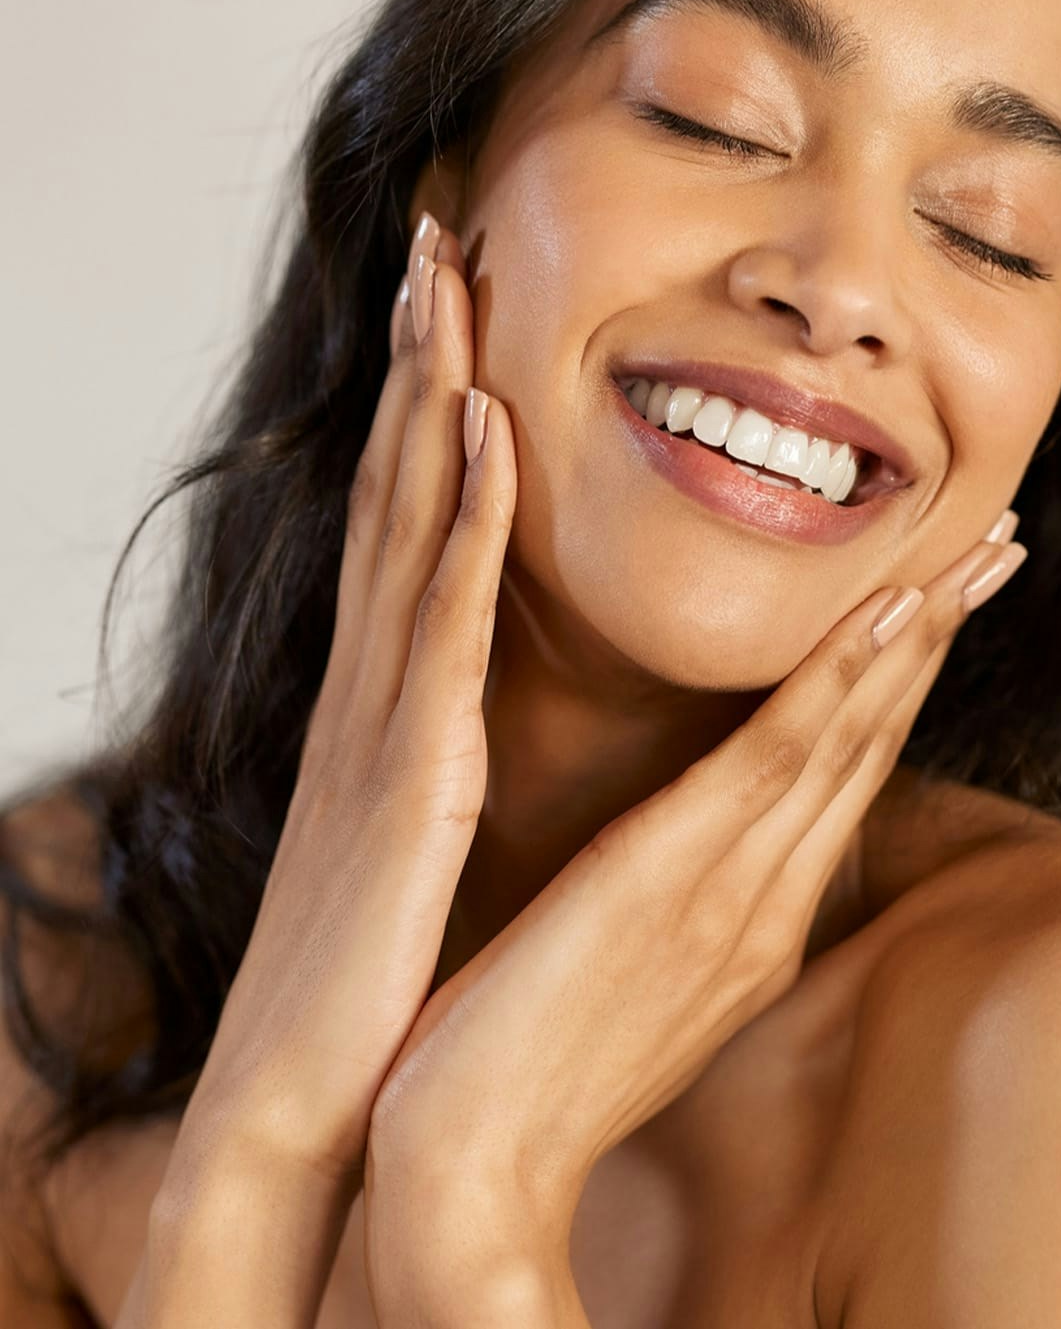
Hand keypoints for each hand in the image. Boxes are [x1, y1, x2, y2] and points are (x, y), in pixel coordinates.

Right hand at [166, 212, 516, 1193]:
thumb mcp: (404, 824)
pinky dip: (463, 511)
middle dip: (417, 352)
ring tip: (451, 278)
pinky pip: (441, 615)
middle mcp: (374, 678)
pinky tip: (485, 423)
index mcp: (386, 694)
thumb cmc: (366, 967)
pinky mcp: (411, 764)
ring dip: (432, 389)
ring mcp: (385, 711)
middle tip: (440, 234)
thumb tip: (457, 687)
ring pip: (410, 517)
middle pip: (397, 482)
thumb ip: (427, 741)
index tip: (453, 301)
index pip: (405, 516)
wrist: (303, 1097)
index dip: (425, 401)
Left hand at [364, 511, 1025, 1282]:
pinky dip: (840, 680)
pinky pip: (779, 758)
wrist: (476, 1161)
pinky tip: (888, 614)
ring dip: (917, 637)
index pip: (845, 776)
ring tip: (974, 554)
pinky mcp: (677, 875)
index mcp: (756, 921)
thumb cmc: (531, 1060)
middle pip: (874, 745)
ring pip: (849, 736)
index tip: (940, 599)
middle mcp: (769, 902)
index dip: (901, 682)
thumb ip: (676, 906)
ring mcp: (735, 890)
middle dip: (942, 640)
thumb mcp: (626, 974)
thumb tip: (685, 846)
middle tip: (1000, 549)